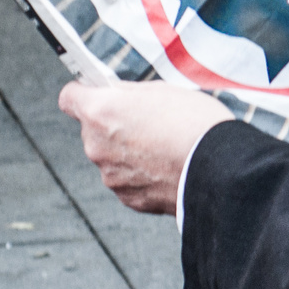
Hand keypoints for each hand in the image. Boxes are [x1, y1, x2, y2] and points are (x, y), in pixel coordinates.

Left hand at [58, 80, 233, 214]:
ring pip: (111, 156)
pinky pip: (127, 179)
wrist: (219, 168)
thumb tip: (115, 93)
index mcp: (102, 112)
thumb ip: (130, 93)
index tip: (99, 92)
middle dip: (113, 124)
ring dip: (128, 151)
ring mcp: (110, 175)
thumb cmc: (196, 123)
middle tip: (148, 120)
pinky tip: (168, 166)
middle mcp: (96, 145)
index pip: (69, 97)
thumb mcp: (165, 90)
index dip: (85, 92)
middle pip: (92, 129)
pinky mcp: (127, 198)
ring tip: (165, 147)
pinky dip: (142, 173)